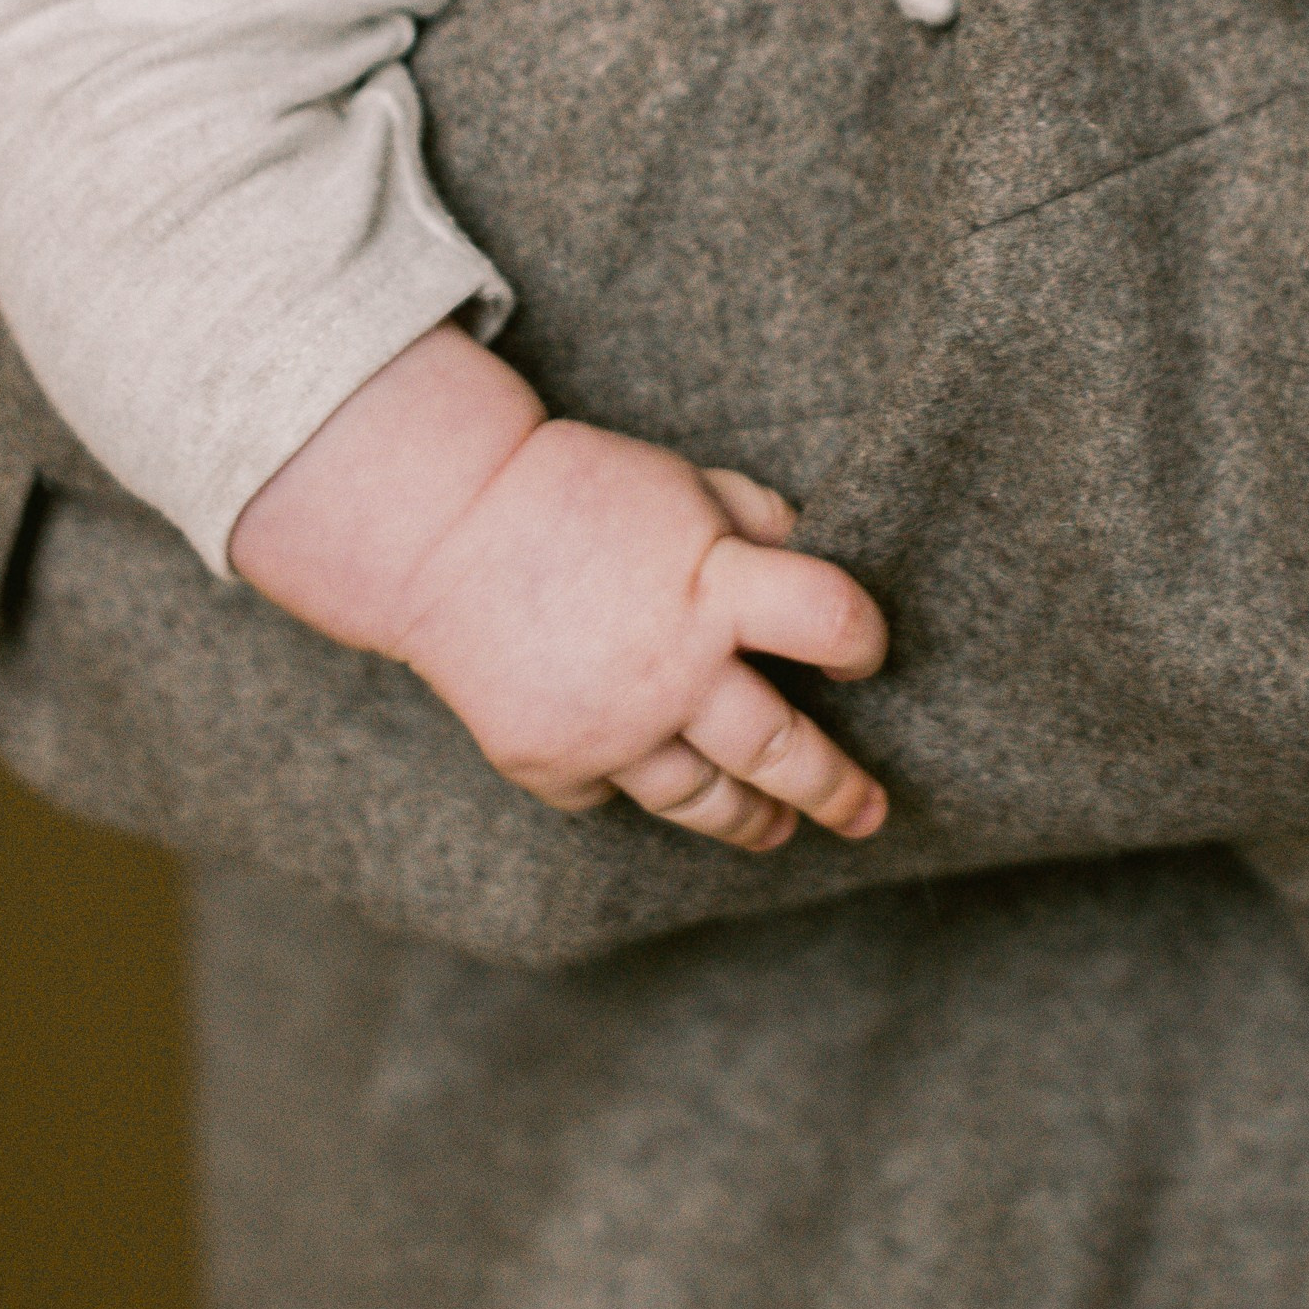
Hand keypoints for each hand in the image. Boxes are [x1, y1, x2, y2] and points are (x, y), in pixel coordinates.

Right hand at [231, 326, 889, 850]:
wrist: (437, 528)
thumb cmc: (572, 490)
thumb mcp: (679, 480)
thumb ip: (755, 521)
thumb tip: (812, 558)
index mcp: (712, 587)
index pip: (832, 625)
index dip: (863, 641)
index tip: (863, 655)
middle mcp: (671, 670)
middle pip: (783, 753)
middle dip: (838, 791)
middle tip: (870, 815)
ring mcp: (610, 729)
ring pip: (706, 801)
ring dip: (753, 818)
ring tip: (778, 828)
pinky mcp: (551, 764)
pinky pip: (614, 794)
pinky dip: (634, 783)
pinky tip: (651, 777)